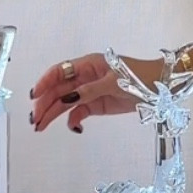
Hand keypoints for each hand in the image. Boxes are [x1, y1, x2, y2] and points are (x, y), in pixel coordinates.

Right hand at [29, 52, 156, 132]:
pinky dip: (73, 121)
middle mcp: (85, 77)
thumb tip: (67, 98)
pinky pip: (78, 113)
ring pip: (65, 103)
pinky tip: (74, 128)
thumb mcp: (114, 82)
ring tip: (40, 127)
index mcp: (88, 64)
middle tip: (35, 119)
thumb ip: (89, 90)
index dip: (45, 82)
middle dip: (45, 103)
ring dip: (52, 114)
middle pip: (58, 90)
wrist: (158, 87)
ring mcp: (89, 92)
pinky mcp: (95, 105)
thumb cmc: (138, 77)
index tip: (34, 95)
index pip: (60, 71)